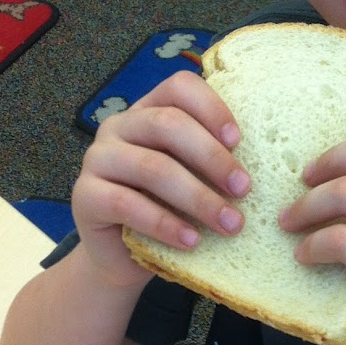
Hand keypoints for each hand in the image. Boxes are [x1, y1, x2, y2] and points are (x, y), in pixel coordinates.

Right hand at [70, 71, 250, 288]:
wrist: (121, 257)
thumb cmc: (167, 210)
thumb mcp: (193, 179)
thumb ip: (212, 162)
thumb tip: (261, 162)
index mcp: (148, 111)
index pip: (178, 87)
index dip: (211, 108)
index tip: (240, 141)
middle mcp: (118, 127)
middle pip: (168, 125)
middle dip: (212, 158)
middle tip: (244, 190)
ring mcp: (97, 159)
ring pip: (153, 167)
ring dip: (198, 198)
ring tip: (230, 224)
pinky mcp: (84, 196)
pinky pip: (127, 204)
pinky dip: (166, 224)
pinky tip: (192, 241)